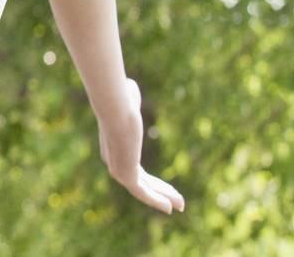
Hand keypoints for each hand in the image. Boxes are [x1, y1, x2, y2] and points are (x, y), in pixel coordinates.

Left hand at [98, 76, 186, 215]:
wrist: (115, 106)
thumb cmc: (121, 98)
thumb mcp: (128, 98)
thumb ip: (131, 97)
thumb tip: (130, 86)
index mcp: (113, 147)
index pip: (134, 168)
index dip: (150, 178)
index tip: (164, 186)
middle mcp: (113, 162)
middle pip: (140, 182)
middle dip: (159, 191)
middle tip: (175, 201)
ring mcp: (118, 170)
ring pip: (144, 190)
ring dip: (163, 197)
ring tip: (181, 205)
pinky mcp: (125, 175)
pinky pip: (143, 193)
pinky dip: (158, 201)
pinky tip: (170, 207)